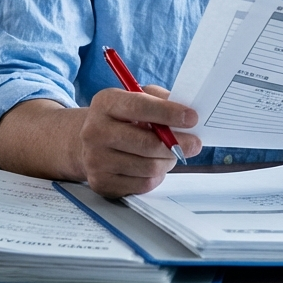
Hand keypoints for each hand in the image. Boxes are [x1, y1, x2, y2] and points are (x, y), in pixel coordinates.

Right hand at [80, 85, 201, 197]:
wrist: (88, 144)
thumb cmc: (121, 119)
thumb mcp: (135, 98)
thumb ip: (160, 100)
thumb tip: (186, 115)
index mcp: (105, 103)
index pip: (139, 107)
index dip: (169, 113)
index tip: (192, 118)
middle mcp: (94, 131)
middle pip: (147, 143)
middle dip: (178, 144)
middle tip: (194, 143)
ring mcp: (95, 160)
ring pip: (149, 166)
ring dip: (168, 160)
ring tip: (170, 153)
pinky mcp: (102, 183)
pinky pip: (143, 184)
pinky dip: (156, 175)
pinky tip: (154, 165)